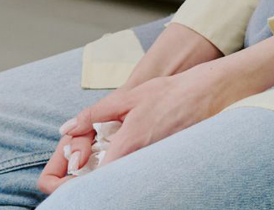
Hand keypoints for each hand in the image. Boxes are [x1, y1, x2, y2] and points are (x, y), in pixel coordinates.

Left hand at [36, 39, 273, 196]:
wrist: (206, 93)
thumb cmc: (166, 93)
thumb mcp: (124, 98)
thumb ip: (93, 115)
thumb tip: (67, 128)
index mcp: (131, 142)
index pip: (101, 173)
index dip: (84, 176)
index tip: (75, 171)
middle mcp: (145, 157)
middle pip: (114, 179)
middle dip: (97, 178)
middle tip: (85, 168)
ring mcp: (159, 161)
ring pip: (129, 175)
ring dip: (114, 172)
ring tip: (103, 158)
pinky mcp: (168, 160)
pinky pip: (144, 170)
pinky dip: (131, 167)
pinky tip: (128, 154)